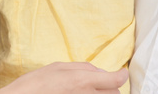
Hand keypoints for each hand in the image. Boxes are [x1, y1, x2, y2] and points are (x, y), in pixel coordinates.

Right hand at [0, 63, 127, 92]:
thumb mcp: (59, 67)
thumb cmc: (36, 84)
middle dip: (111, 87)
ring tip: (87, 90)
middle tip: (99, 83)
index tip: (121, 73)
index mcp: (84, 81)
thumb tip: (101, 71)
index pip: (115, 80)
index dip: (121, 75)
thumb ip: (84, 68)